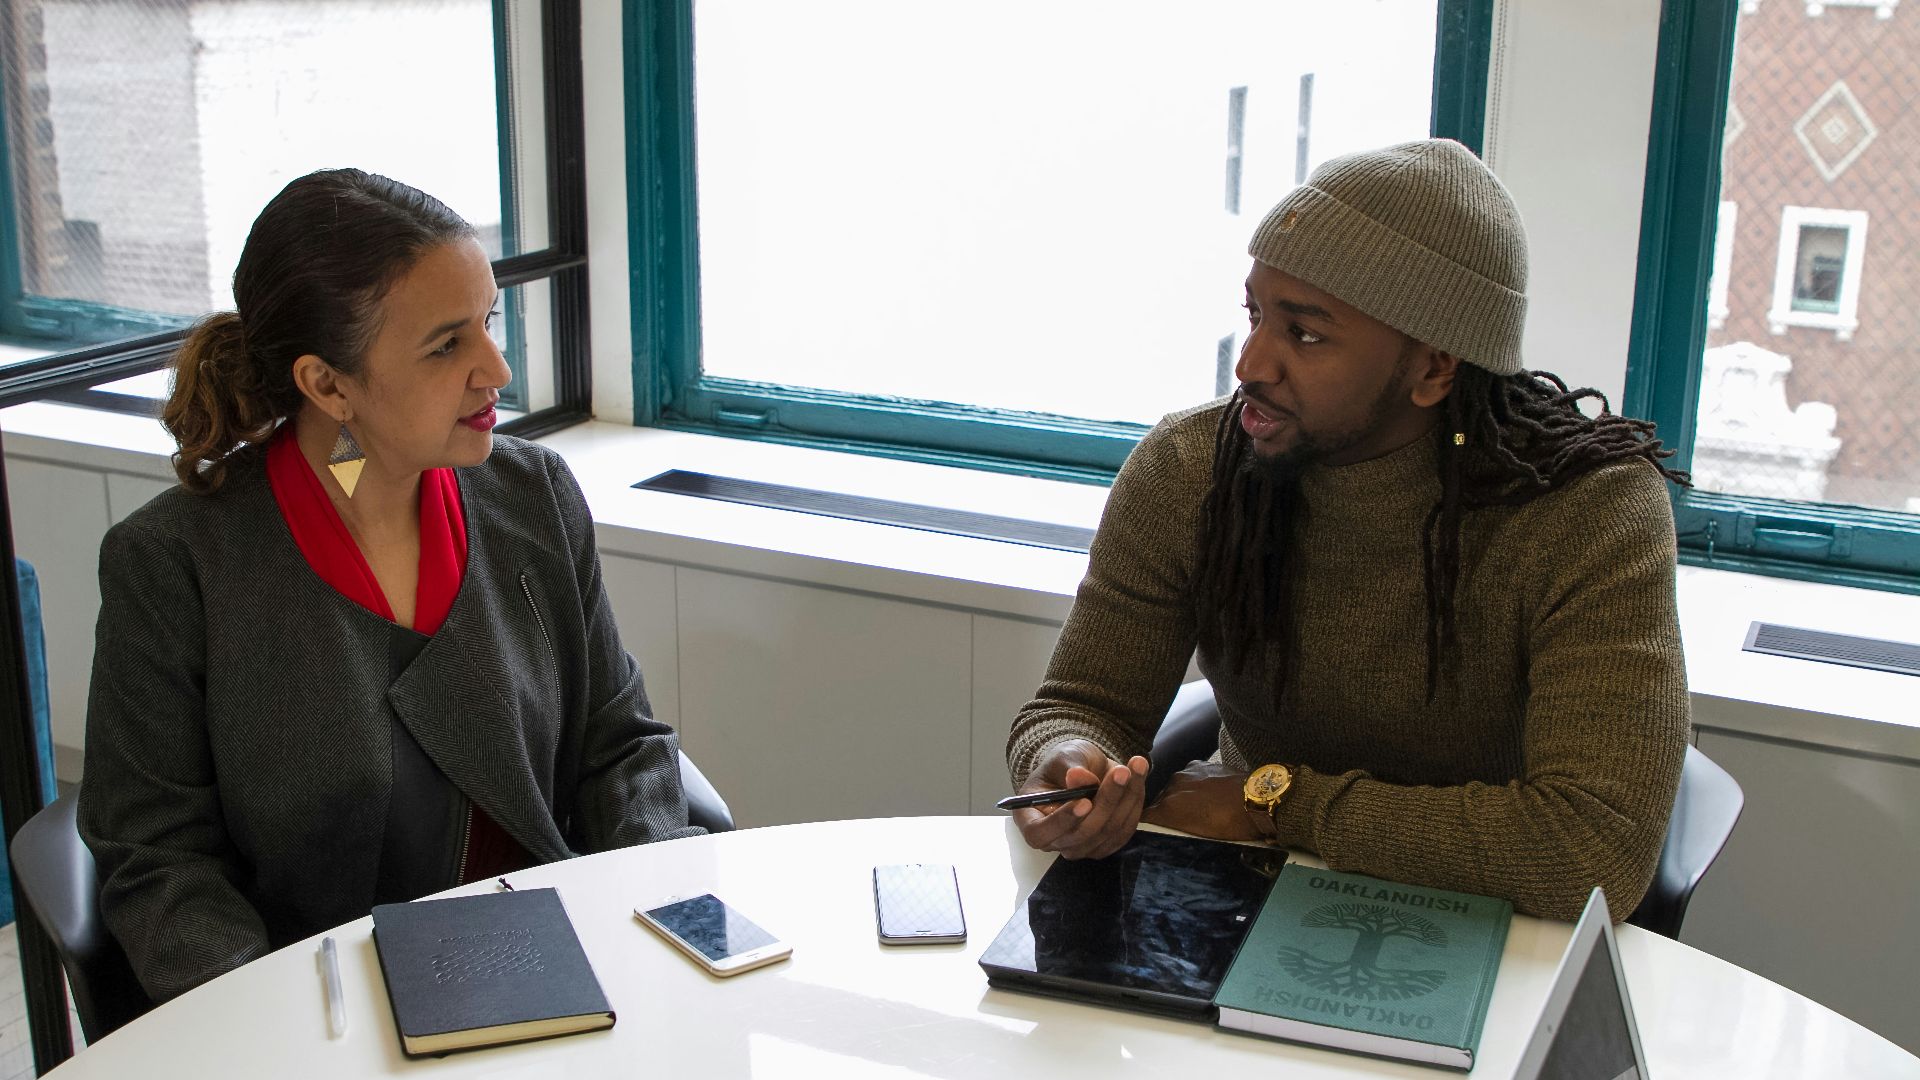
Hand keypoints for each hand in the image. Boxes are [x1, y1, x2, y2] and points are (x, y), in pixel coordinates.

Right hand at [1011, 740, 1149, 859]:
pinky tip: (1138, 777)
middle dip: (1106, 801)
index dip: (1062, 821)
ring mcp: (1081, 847)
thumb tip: (1078, 778)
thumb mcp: (1062, 757)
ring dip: (1126, 798)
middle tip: (1121, 771)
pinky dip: (1135, 803)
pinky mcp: (1105, 845)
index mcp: (1030, 819)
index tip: (1084, 801)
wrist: (1082, 770)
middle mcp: (1054, 840)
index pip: (1040, 833)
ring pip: (1108, 832)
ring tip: (1136, 765)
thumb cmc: (1064, 765)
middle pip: (1082, 834)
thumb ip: (1069, 767)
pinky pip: (1124, 830)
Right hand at [1141, 761, 1264, 841]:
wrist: (1259, 800)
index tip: (1154, 832)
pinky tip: (1206, 795)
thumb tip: (1164, 832)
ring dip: (1179, 797)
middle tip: (1177, 824)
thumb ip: (1178, 832)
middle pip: (1158, 801)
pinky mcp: (1200, 765)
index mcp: (1168, 807)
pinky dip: (1192, 786)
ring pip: (1173, 788)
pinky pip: (1189, 777)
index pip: (1146, 817)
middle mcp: (1171, 786)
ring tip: (1195, 809)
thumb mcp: (1201, 837)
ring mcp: (1186, 773)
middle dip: (1163, 811)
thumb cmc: (1232, 826)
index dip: (1149, 825)